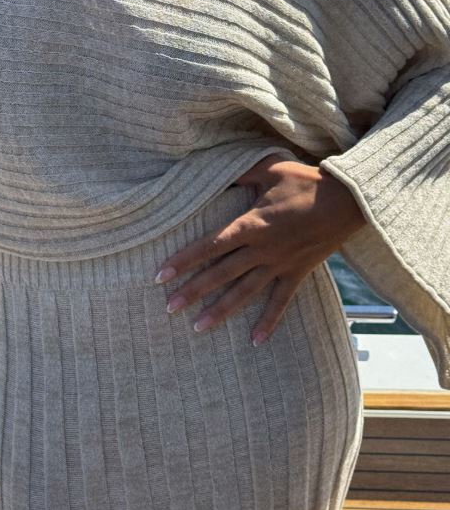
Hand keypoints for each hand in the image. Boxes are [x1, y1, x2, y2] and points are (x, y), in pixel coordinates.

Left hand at [153, 154, 367, 344]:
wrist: (348, 201)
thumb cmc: (307, 181)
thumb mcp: (270, 168)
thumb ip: (241, 173)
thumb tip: (217, 172)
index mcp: (251, 224)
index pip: (210, 245)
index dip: (184, 260)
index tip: (161, 275)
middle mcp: (261, 249)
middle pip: (220, 273)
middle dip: (193, 291)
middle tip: (169, 308)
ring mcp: (279, 264)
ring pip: (244, 292)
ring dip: (220, 311)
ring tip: (197, 328)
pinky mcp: (297, 272)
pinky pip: (280, 301)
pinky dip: (269, 322)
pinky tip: (255, 341)